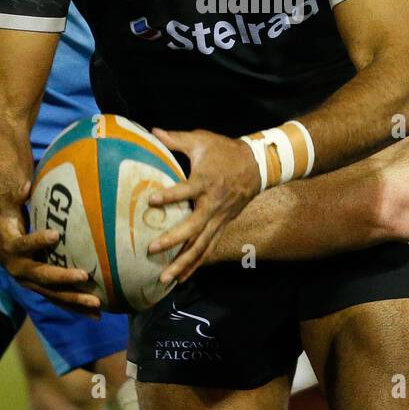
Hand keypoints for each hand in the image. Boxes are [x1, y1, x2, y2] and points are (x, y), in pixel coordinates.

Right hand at [0, 180, 101, 315]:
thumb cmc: (6, 218)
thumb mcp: (7, 205)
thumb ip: (16, 196)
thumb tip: (26, 184)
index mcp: (11, 248)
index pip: (24, 245)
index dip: (37, 241)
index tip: (55, 234)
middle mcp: (19, 269)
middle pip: (42, 276)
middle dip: (63, 278)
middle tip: (84, 276)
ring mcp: (30, 282)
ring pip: (52, 294)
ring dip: (74, 301)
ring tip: (96, 304)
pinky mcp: (40, 289)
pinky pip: (58, 300)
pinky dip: (76, 308)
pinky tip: (96, 314)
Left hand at [146, 128, 262, 284]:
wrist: (258, 165)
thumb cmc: (225, 151)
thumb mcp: (202, 140)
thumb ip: (176, 139)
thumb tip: (152, 131)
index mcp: (206, 181)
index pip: (186, 190)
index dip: (170, 196)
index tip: (151, 200)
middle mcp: (213, 204)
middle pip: (193, 227)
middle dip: (173, 240)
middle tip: (152, 249)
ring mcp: (219, 218)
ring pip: (201, 245)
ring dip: (183, 263)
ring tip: (164, 278)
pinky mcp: (223, 225)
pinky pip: (208, 248)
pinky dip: (196, 264)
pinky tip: (182, 277)